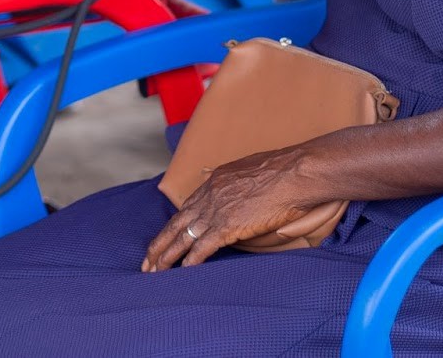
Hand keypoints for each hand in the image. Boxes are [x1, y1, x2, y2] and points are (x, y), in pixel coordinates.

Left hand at [142, 146, 321, 270]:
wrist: (296, 173)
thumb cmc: (284, 171)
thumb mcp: (252, 170)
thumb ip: (240, 183)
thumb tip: (243, 192)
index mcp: (215, 181)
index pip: (187, 207)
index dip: (173, 225)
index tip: (164, 239)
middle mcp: (210, 194)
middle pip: (176, 223)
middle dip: (159, 244)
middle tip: (146, 262)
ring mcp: (217, 210)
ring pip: (183, 237)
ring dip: (167, 257)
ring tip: (154, 272)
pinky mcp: (229, 225)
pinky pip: (203, 246)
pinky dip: (191, 260)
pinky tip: (181, 272)